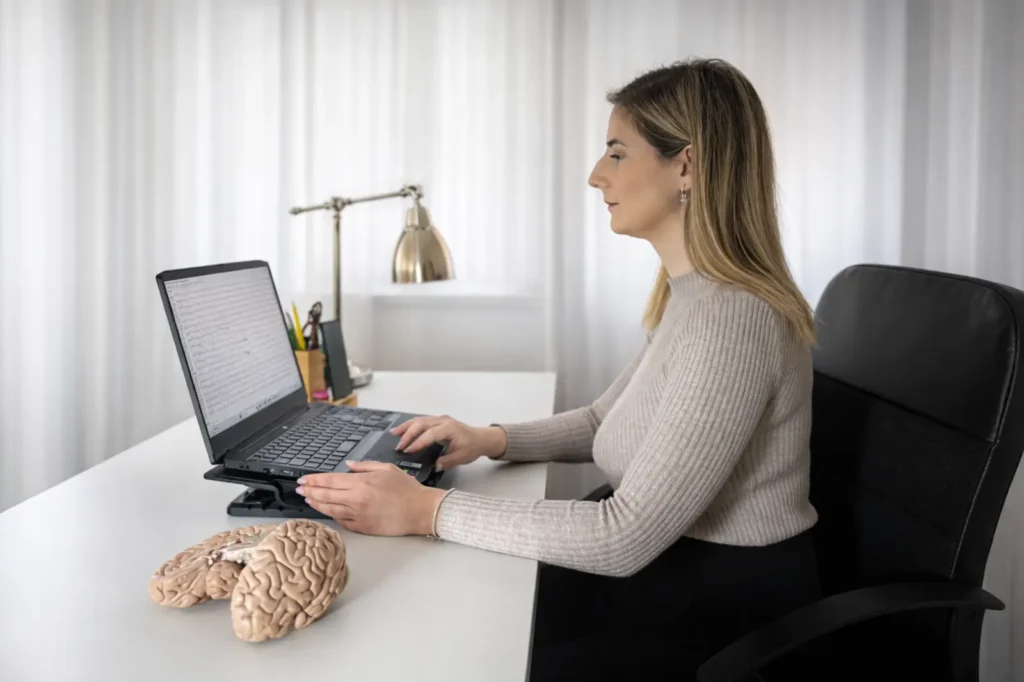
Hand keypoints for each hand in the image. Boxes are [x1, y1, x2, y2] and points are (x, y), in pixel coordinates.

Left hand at [296, 461, 444, 535]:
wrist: (420, 510)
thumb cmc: (407, 489)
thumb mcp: (387, 468)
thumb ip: (365, 466)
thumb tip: (348, 465)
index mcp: (362, 483)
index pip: (330, 480)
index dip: (314, 480)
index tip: (304, 479)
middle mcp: (356, 499)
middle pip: (326, 494)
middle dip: (310, 491)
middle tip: (300, 489)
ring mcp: (358, 515)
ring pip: (330, 509)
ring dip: (317, 504)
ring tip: (309, 499)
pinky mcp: (362, 527)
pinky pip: (342, 521)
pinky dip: (332, 515)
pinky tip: (327, 511)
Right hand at [390, 415, 506, 470]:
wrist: (481, 438)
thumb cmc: (472, 447)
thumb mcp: (462, 457)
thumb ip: (448, 461)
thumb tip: (434, 465)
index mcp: (449, 428)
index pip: (430, 434)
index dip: (418, 442)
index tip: (408, 451)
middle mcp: (443, 420)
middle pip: (422, 424)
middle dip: (408, 434)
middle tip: (399, 447)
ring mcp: (439, 419)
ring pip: (419, 420)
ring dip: (406, 427)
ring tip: (393, 434)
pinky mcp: (437, 421)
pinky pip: (421, 421)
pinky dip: (410, 425)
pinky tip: (401, 431)